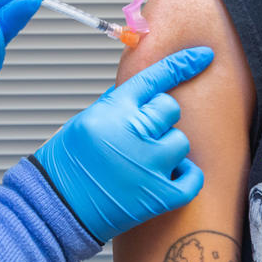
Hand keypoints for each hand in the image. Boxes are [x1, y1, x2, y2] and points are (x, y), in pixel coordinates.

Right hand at [34, 47, 213, 241]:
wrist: (57, 206)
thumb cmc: (68, 163)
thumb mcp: (87, 119)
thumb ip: (119, 104)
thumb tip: (148, 91)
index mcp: (114, 110)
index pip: (156, 77)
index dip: (183, 63)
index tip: (204, 55)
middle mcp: (133, 132)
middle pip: (171, 109)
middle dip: (158, 120)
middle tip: (137, 138)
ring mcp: (148, 164)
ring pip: (181, 141)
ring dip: (167, 150)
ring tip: (142, 162)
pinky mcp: (159, 195)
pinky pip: (193, 177)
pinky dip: (185, 177)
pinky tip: (166, 178)